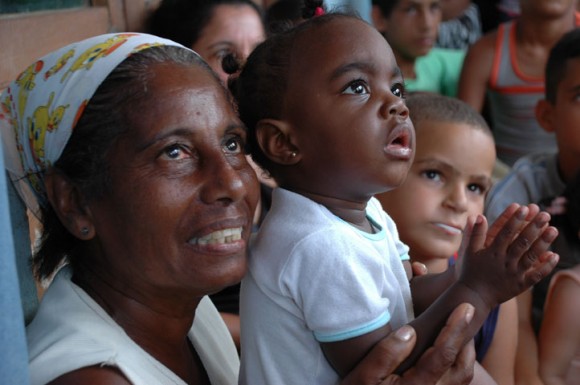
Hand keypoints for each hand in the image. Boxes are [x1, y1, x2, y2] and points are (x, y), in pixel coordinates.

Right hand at [341, 303, 475, 384]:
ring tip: (458, 329)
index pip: (443, 354)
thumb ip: (386, 353)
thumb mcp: (364, 375)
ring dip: (464, 352)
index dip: (456, 328)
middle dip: (466, 339)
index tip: (465, 307)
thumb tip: (410, 331)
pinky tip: (446, 351)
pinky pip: (455, 383)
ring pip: (462, 377)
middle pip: (462, 367)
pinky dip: (457, 364)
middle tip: (466, 314)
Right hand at [458, 204, 558, 308]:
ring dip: (543, 243)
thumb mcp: (467, 251)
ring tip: (553, 229)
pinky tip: (555, 255)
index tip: (523, 207)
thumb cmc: (468, 272)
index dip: (514, 219)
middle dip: (534, 227)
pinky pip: (536, 275)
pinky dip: (546, 266)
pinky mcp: (520, 285)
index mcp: (492, 252)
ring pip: (531, 256)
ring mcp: (514, 273)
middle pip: (521, 242)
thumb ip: (474, 233)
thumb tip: (477, 215)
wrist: (473, 297)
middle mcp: (504, 261)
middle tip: (545, 214)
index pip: (505, 232)